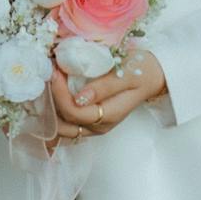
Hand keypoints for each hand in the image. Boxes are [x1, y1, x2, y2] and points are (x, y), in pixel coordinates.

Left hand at [50, 47, 168, 138]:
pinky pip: (67, 124)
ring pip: (62, 128)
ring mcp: (94, 127)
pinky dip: (55, 113)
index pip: (74, 111)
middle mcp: (99, 126)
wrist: (153, 77)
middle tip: (48, 76)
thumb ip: (105, 86)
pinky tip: (51, 96)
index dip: (60, 94)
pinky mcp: (90, 122)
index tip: (55, 70)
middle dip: (51, 101)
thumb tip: (80, 98)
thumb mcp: (127, 74)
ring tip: (47, 85)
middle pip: (64, 124)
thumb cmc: (141, 72)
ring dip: (51, 110)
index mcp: (109, 115)